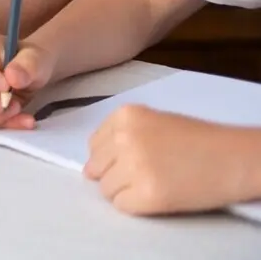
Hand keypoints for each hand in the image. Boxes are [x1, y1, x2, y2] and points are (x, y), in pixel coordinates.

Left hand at [85, 106, 259, 215]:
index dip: (109, 158)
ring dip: (123, 192)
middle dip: (113, 175)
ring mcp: (135, 166)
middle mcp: (124, 138)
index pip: (94, 145)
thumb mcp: (153, 123)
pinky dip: (135, 205)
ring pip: (106, 189)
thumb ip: (121, 136)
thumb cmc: (199, 141)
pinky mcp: (148, 194)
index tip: (127, 162)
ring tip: (150, 185)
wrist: (233, 159)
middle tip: (139, 178)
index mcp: (125, 116)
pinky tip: (155, 196)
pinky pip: (122, 205)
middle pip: (96, 168)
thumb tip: (89, 168)